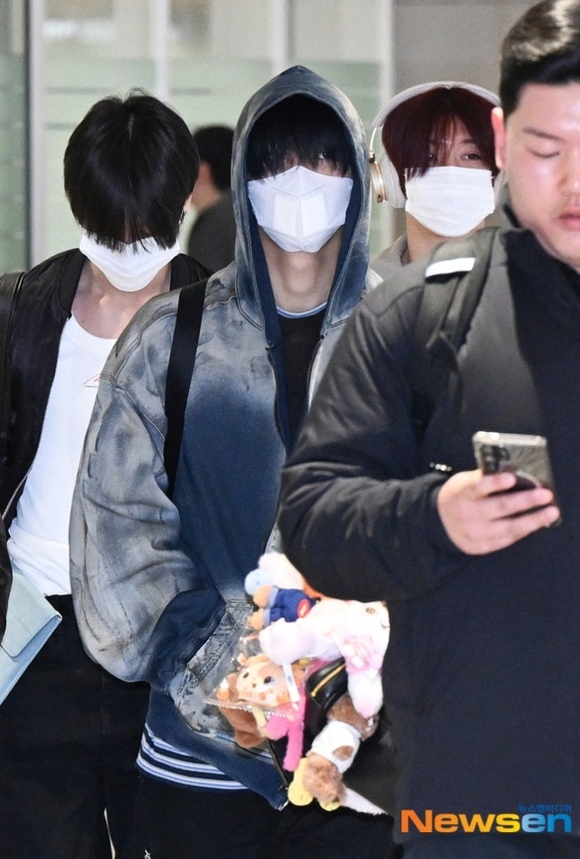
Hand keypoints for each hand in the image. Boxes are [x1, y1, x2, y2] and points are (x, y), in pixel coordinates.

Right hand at [437, 469, 560, 554]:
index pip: (478, 486)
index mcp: (462, 493)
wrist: (438, 523)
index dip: (495, 483)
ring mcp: (474, 533)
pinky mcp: (481, 547)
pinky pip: (506, 540)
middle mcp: (467, 514)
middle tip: (545, 495)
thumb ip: (483, 478)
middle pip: (499, 507)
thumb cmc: (458, 496)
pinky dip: (523, 531)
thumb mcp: (463, 482)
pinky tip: (536, 523)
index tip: (511, 478)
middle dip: (524, 501)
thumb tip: (514, 473)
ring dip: (532, 520)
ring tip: (551, 512)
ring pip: (508, 528)